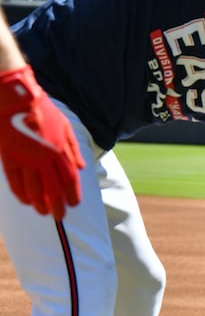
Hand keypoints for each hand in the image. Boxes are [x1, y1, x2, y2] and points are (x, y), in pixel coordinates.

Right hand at [0, 65, 83, 217]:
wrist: (15, 99)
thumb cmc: (42, 110)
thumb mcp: (64, 125)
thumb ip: (73, 148)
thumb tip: (82, 167)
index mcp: (60, 149)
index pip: (70, 179)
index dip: (73, 194)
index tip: (75, 205)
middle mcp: (44, 158)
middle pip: (53, 189)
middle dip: (58, 206)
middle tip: (60, 217)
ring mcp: (26, 159)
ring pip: (34, 190)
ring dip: (40, 204)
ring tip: (43, 213)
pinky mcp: (10, 158)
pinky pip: (16, 183)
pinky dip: (21, 194)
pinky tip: (26, 202)